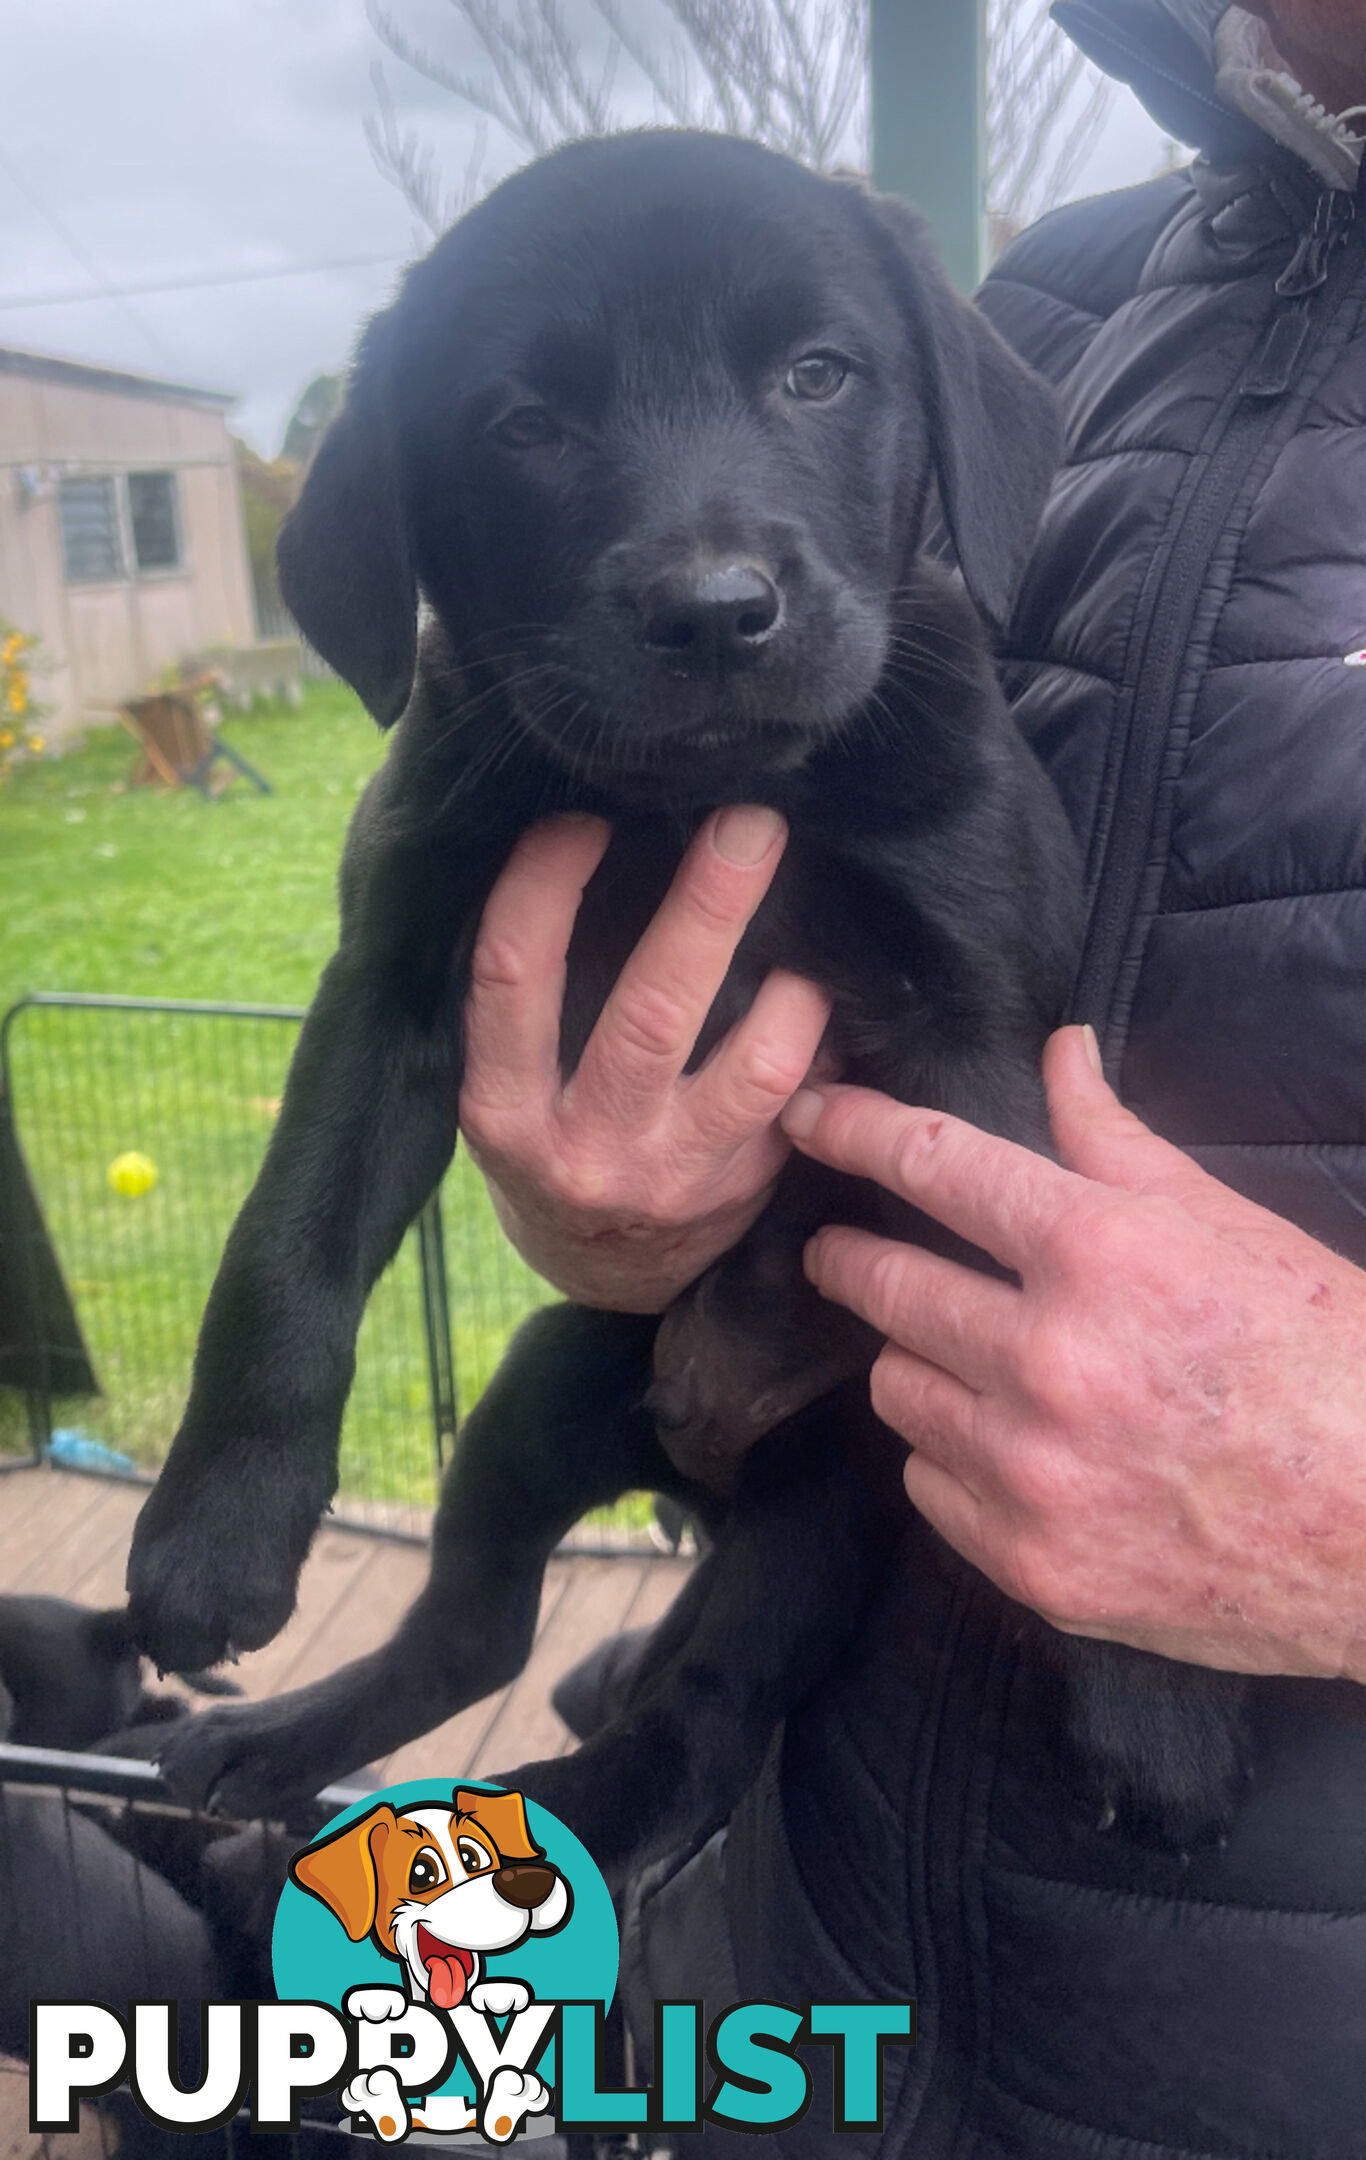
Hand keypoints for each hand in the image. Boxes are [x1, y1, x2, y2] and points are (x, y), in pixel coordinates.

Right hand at [460, 807, 831, 1310]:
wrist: (602, 1271)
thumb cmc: (545, 1138)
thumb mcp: (505, 1084)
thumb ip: (526, 998)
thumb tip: (588, 842)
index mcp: (504, 1112)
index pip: (513, 980)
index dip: (543, 887)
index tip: (583, 814)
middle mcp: (590, 1151)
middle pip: (653, 1014)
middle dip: (708, 906)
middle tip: (751, 820)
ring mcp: (676, 1179)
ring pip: (758, 1067)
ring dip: (795, 982)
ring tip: (813, 914)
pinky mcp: (745, 1192)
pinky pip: (804, 1098)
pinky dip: (826, 1034)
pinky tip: (833, 983)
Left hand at [782, 1026, 1365, 1681]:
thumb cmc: (1330, 1365)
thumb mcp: (1233, 1229)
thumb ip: (1117, 1144)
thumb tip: (1058, 1054)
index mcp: (1104, 1255)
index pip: (934, 1165)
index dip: (854, 1131)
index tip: (808, 1117)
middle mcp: (1051, 1361)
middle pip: (887, 1284)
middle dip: (849, 1256)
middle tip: (839, 1250)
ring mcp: (1034, 1473)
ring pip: (897, 1388)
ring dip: (917, 1361)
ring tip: (965, 1358)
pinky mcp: (1031, 1563)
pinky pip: (928, 1484)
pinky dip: (952, 1458)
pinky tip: (1007, 1447)